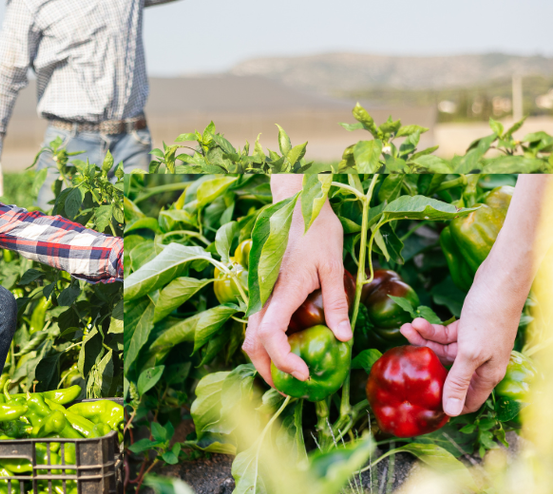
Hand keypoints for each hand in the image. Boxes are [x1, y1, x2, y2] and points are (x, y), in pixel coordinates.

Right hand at [244, 192, 345, 385]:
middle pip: (252, 342)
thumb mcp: (333, 266)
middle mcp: (264, 294)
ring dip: (265, 359)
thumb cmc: (318, 232)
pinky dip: (268, 344)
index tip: (304, 374)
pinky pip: (258, 324)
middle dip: (268, 370)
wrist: (297, 205)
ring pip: (251, 335)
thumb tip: (342, 339)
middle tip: (293, 389)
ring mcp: (260, 293)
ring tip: (290, 374)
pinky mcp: (263, 291)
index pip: (270, 335)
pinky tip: (289, 349)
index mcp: (282, 290)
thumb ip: (336, 304)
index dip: (283, 361)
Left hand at [401, 175, 544, 415]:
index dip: (447, 404)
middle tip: (403, 358)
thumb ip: (458, 380)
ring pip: (442, 351)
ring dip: (422, 340)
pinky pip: (443, 335)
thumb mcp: (471, 352)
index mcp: (488, 374)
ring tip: (405, 328)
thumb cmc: (489, 317)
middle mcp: (481, 362)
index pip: (468, 400)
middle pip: (449, 374)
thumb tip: (451, 412)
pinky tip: (416, 321)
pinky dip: (429, 329)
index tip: (422, 403)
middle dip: (426, 365)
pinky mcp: (466, 327)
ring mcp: (473, 344)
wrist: (498, 280)